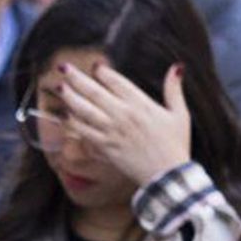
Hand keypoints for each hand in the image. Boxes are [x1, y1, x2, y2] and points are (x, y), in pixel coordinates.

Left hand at [57, 58, 191, 192]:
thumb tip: (177, 67)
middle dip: (77, 78)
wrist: (167, 175)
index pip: (116, 82)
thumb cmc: (175, 145)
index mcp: (141, 105)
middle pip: (95, 93)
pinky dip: (75, 124)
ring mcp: (112, 132)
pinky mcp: (106, 148)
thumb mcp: (180, 114)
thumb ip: (174, 90)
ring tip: (61, 88)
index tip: (94, 65)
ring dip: (71, 98)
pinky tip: (67, 116)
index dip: (102, 72)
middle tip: (64, 67)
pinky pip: (85, 133)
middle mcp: (123, 116)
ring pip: (86, 111)